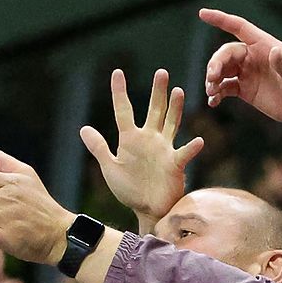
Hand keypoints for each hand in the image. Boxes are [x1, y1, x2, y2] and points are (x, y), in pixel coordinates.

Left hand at [80, 68, 204, 228]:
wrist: (147, 210)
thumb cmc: (129, 189)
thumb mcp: (110, 167)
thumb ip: (99, 148)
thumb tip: (83, 128)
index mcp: (130, 138)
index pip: (123, 110)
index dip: (120, 92)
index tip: (118, 72)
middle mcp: (149, 139)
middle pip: (155, 110)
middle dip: (158, 92)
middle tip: (161, 72)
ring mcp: (164, 149)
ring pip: (171, 123)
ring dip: (175, 108)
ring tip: (178, 91)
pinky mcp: (175, 164)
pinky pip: (184, 154)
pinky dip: (191, 148)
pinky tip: (198, 141)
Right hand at [197, 8, 281, 134]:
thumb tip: (275, 51)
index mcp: (264, 46)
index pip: (239, 27)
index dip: (220, 19)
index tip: (202, 14)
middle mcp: (253, 57)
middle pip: (226, 53)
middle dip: (215, 64)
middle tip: (211, 79)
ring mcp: (248, 73)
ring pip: (222, 70)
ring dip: (213, 79)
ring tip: (211, 93)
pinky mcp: (246, 90)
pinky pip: (225, 87)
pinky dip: (216, 93)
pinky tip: (213, 102)